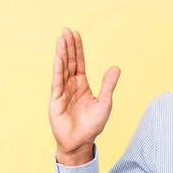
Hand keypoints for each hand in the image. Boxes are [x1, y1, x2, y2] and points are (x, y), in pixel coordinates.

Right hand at [48, 28, 120, 163]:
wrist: (81, 142)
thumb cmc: (93, 125)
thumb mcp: (105, 102)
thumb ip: (109, 85)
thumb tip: (116, 67)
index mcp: (82, 85)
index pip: (79, 62)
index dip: (77, 49)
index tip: (75, 34)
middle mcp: (71, 85)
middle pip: (69, 61)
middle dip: (68, 46)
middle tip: (66, 30)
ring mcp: (62, 92)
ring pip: (62, 68)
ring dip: (62, 53)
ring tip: (61, 38)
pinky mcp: (56, 100)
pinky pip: (57, 82)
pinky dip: (58, 70)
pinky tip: (58, 58)